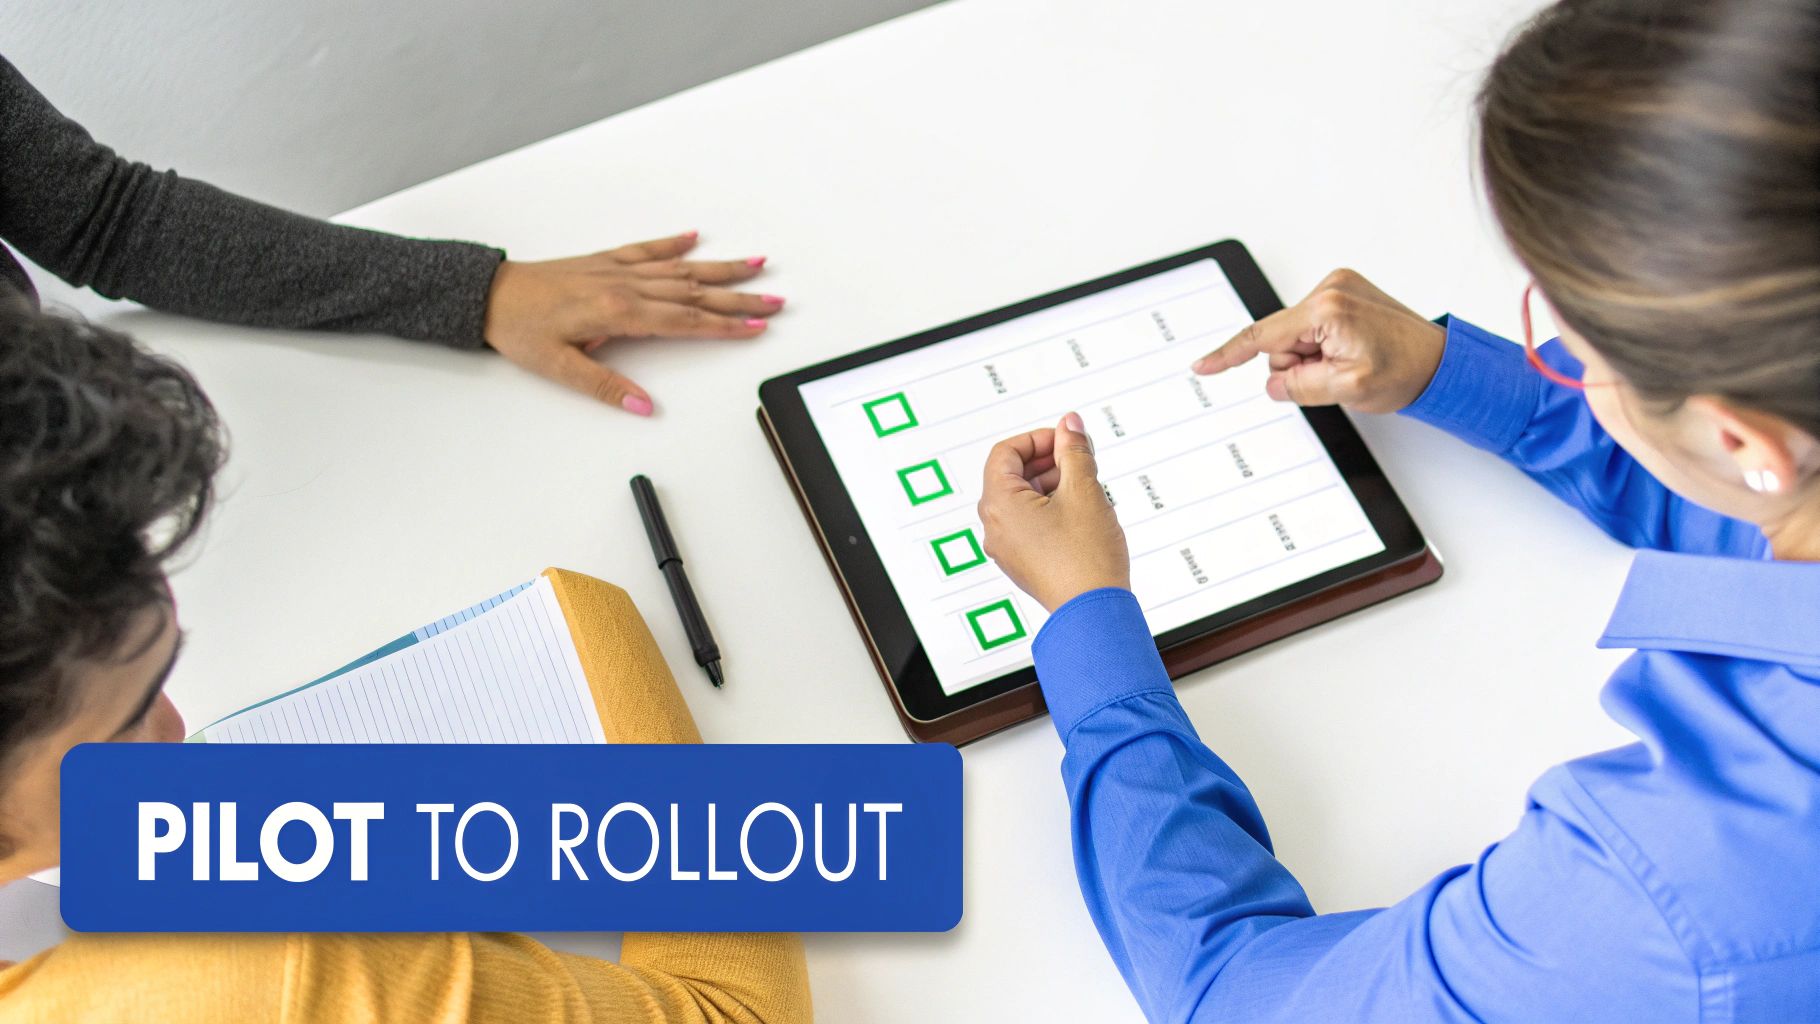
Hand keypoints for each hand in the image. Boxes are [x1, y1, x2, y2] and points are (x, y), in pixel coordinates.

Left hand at [482, 232, 783, 414]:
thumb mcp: (559, 367)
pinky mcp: (604, 261)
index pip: (685, 321)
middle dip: (738, 300)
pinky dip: (673, 243)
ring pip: (679, 269)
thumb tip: (643, 406)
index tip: (756, 329)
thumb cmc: (519, 328)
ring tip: (754, 264)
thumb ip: (606, 387)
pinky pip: (647, 249)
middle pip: (694, 293)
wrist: (489, 294)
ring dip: (719, 268)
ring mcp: (616, 270)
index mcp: (618, 313)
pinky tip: (694, 238)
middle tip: (775, 301)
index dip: (724, 328)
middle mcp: (624, 286)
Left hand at [977, 412, 1130, 612]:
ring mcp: (1007, 549)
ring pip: (1023, 501)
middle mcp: (995, 527)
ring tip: (1087, 487)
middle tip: (1081, 459)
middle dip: (1048, 461)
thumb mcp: (1084, 490)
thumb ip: (1074, 451)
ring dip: (1053, 485)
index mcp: (999, 505)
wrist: (1094, 613)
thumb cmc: (1086, 558)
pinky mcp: (1023, 563)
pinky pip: (1030, 524)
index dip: (1038, 439)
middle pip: (1013, 476)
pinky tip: (1081, 513)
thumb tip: (1069, 425)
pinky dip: (1051, 509)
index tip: (1066, 440)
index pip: (1006, 453)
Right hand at [1191, 268, 1444, 413]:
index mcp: (1328, 308)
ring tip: (1349, 363)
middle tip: (1334, 375)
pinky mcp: (1344, 293)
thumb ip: (1301, 387)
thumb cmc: (1407, 370)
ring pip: (1295, 336)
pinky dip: (1322, 346)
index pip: (1264, 336)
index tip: (1203, 366)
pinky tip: (1350, 352)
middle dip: (1298, 364)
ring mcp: (1338, 288)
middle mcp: (1331, 288)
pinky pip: (1311, 328)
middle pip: (1281, 339)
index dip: (1229, 355)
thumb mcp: (1348, 389)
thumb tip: (1275, 383)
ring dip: (1312, 357)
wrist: (1440, 363)